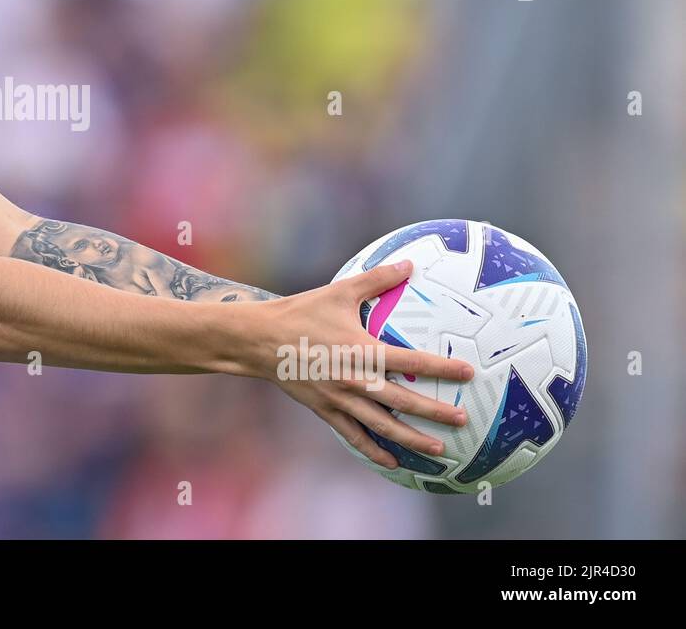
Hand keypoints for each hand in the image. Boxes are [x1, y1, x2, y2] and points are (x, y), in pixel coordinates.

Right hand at [251, 261, 473, 469]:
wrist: (258, 340)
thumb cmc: (300, 312)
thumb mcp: (339, 292)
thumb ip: (377, 279)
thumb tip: (409, 264)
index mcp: (362, 350)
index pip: (411, 361)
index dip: (442, 367)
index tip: (468, 373)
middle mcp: (355, 379)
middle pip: (404, 401)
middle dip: (436, 412)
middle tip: (463, 419)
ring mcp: (340, 399)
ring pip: (383, 425)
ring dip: (413, 439)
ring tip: (439, 449)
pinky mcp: (325, 409)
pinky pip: (354, 435)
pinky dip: (374, 450)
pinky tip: (393, 462)